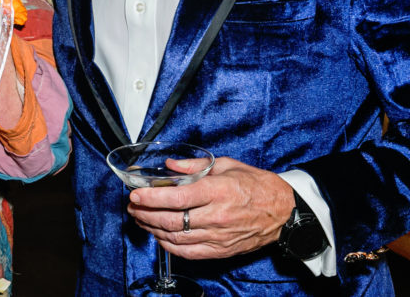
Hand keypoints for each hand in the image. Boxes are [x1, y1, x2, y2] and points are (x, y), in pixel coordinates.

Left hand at [127, 156, 294, 259]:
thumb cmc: (257, 186)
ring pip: (177, 237)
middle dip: (146, 213)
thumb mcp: (227, 165)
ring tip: (140, 218)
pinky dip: (170, 246)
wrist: (285, 212)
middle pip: (172, 219)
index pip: (178, 198)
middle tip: (132, 206)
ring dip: (153, 229)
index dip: (152, 197)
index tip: (136, 193)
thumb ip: (195, 165)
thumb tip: (170, 165)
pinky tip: (159, 236)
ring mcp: (219, 236)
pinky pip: (189, 252)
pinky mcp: (221, 250)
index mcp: (218, 191)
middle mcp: (217, 216)